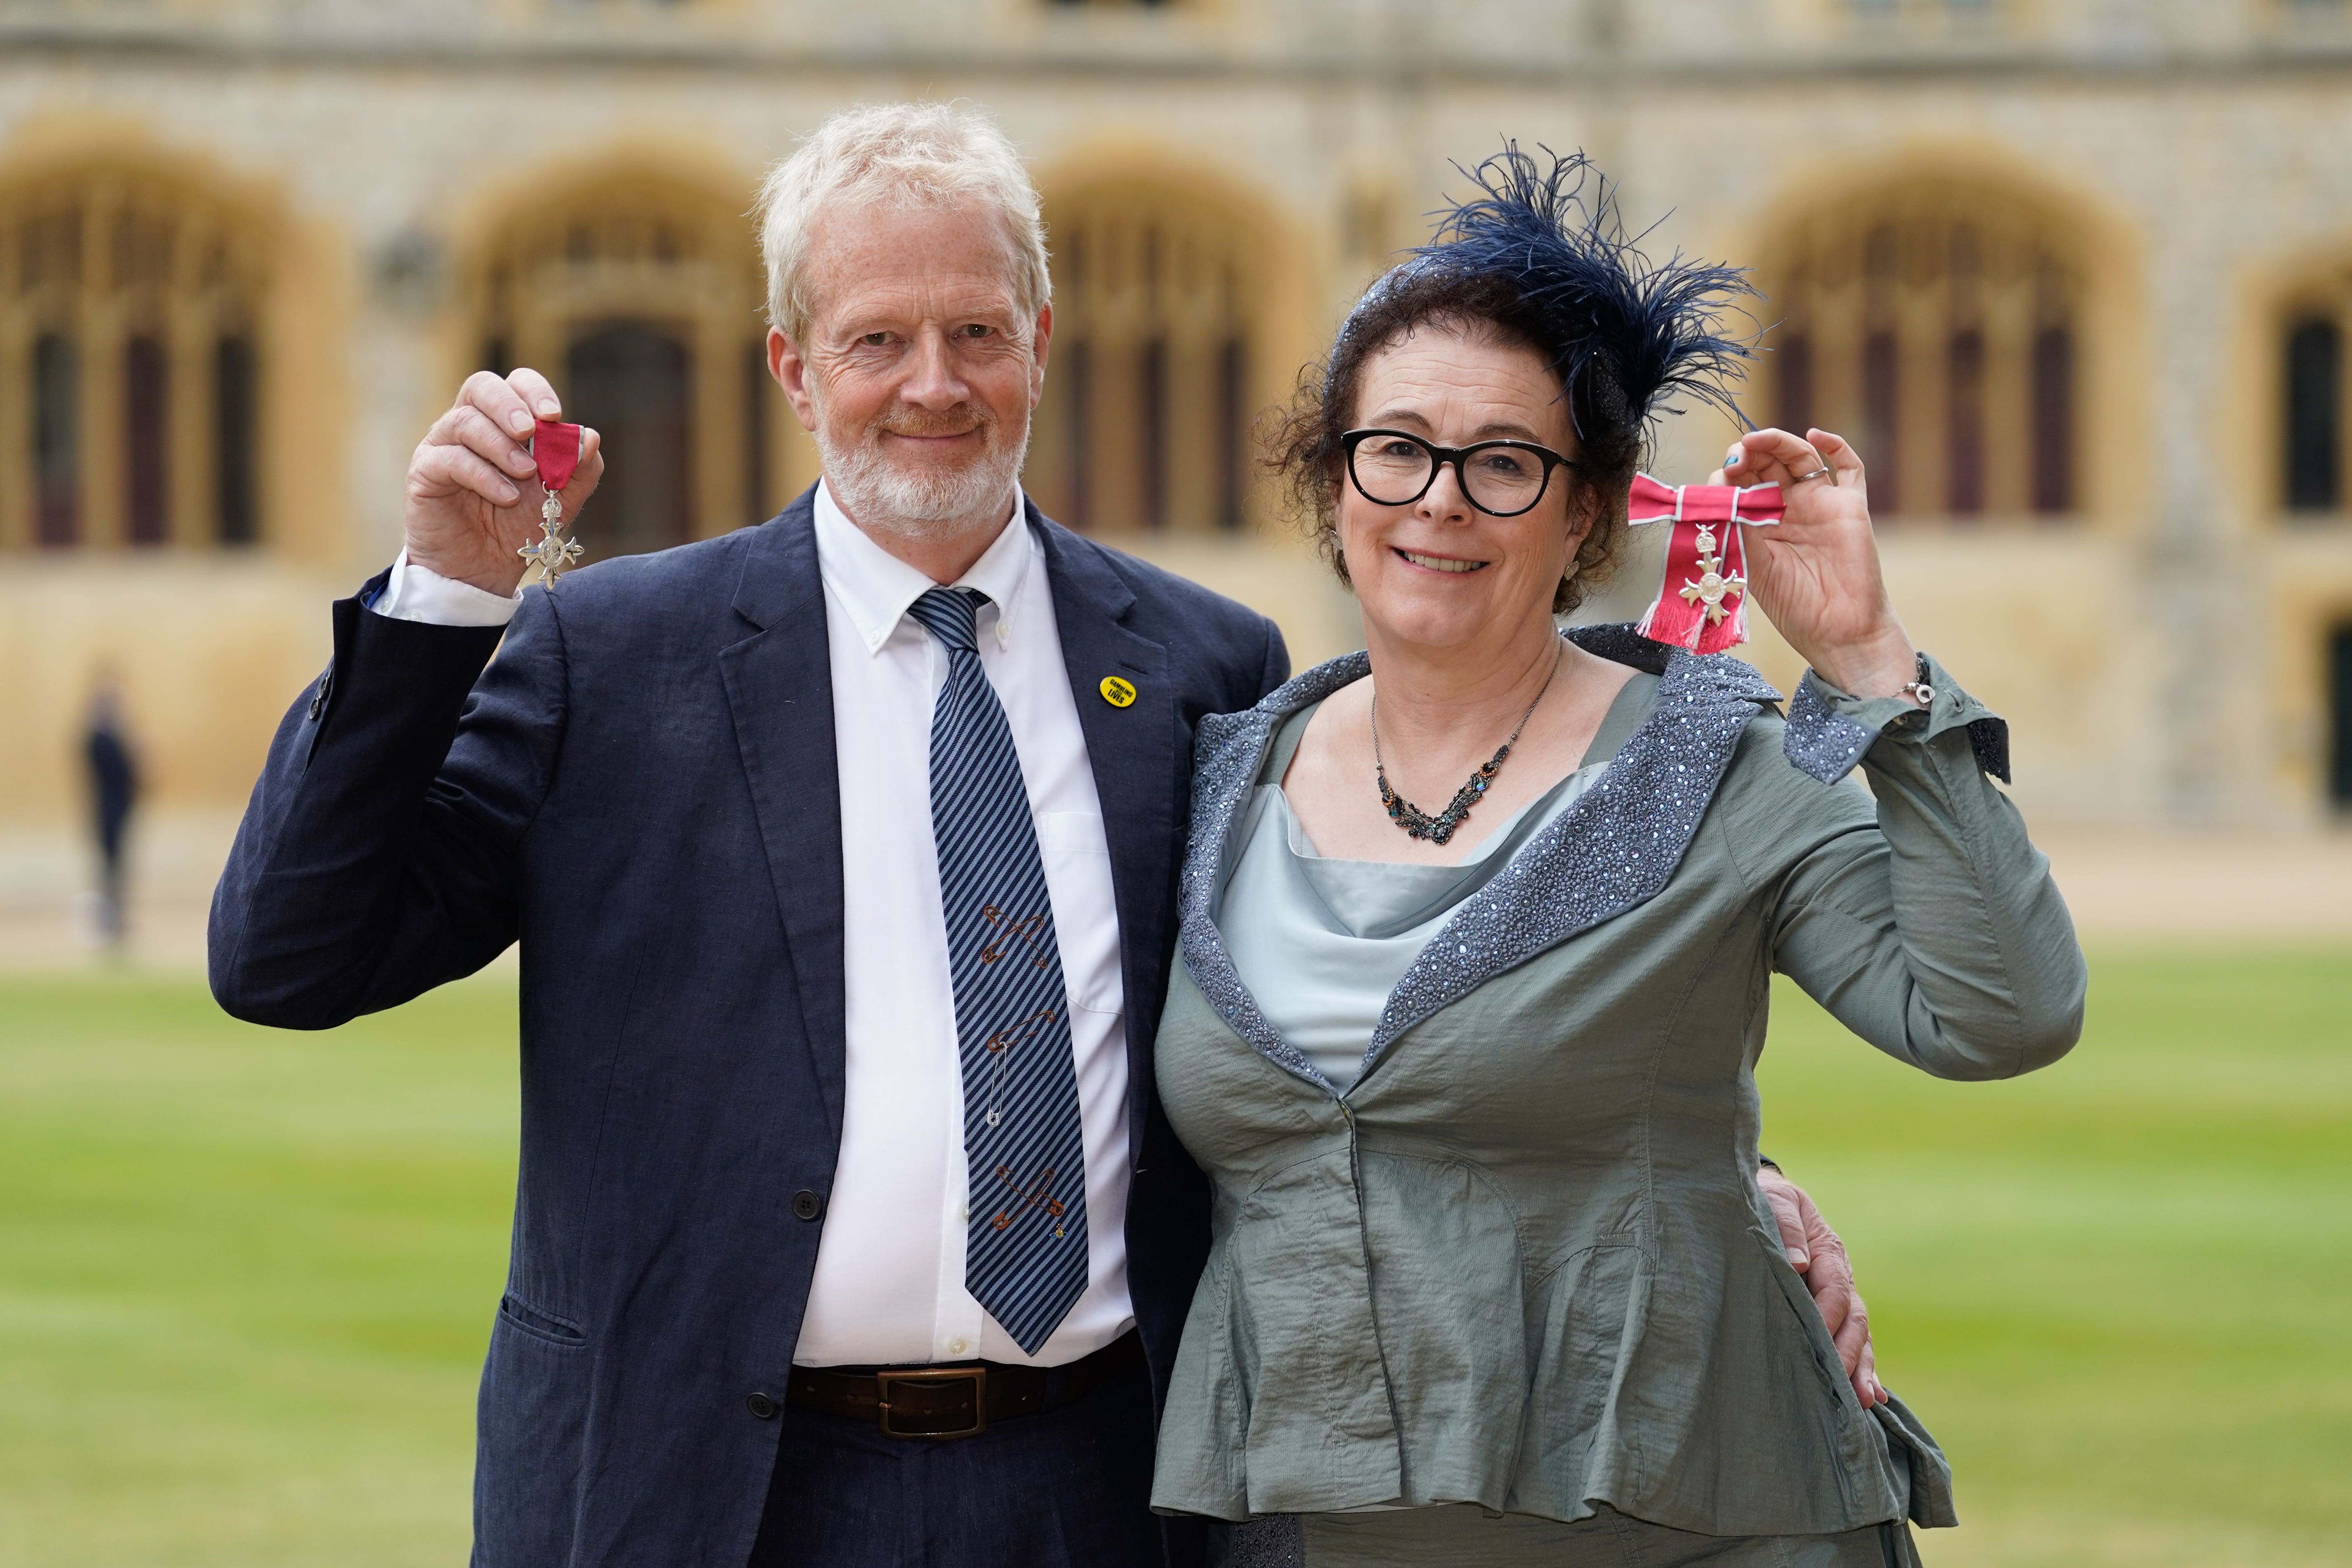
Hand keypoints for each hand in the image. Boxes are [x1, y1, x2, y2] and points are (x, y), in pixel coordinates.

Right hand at [404, 369, 603, 595]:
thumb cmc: (519, 526)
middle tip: (530, 431)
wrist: (484, 569)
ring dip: (501, 446)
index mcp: (503, 422)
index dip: (533, 391)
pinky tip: (506, 497)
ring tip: (526, 474)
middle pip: (481, 386)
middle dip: (509, 405)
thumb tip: (591, 437)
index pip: (514, 384)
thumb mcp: (561, 500)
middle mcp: (469, 425)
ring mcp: (443, 445)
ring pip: (465, 421)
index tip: (554, 415)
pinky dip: (483, 476)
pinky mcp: (425, 472)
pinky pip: (450, 460)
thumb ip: (580, 470)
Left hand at [1709, 427, 1913, 698]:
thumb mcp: (1753, 566)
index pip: (1741, 486)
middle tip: (1736, 455)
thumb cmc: (1794, 607)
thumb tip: (1715, 488)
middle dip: (1749, 455)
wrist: (1839, 632)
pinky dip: (1835, 445)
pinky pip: (1849, 467)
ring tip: (1756, 441)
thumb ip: (1737, 528)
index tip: (1718, 480)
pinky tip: (1815, 435)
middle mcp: (1789, 509)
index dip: (1728, 477)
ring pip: (1799, 458)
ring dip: (1777, 443)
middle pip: (1767, 465)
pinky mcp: (1850, 505)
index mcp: (1760, 524)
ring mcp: (1820, 504)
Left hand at [1759, 1164, 1886, 1407]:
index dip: (1828, 1315)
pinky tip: (1871, 1396)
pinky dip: (1864, 1368)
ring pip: (1858, 1335)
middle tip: (1849, 1386)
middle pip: (1853, 1318)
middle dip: (1851, 1353)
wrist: (1763, 1197)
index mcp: (1828, 1251)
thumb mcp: (1775, 1202)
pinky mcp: (1831, 1311)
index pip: (1834, 1289)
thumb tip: (1798, 1263)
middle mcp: (1839, 1277)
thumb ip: (1785, 1228)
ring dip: (1863, 1367)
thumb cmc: (1766, 1200)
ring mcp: (1838, 1296)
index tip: (1818, 1339)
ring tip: (1865, 1400)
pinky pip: (1852, 1340)